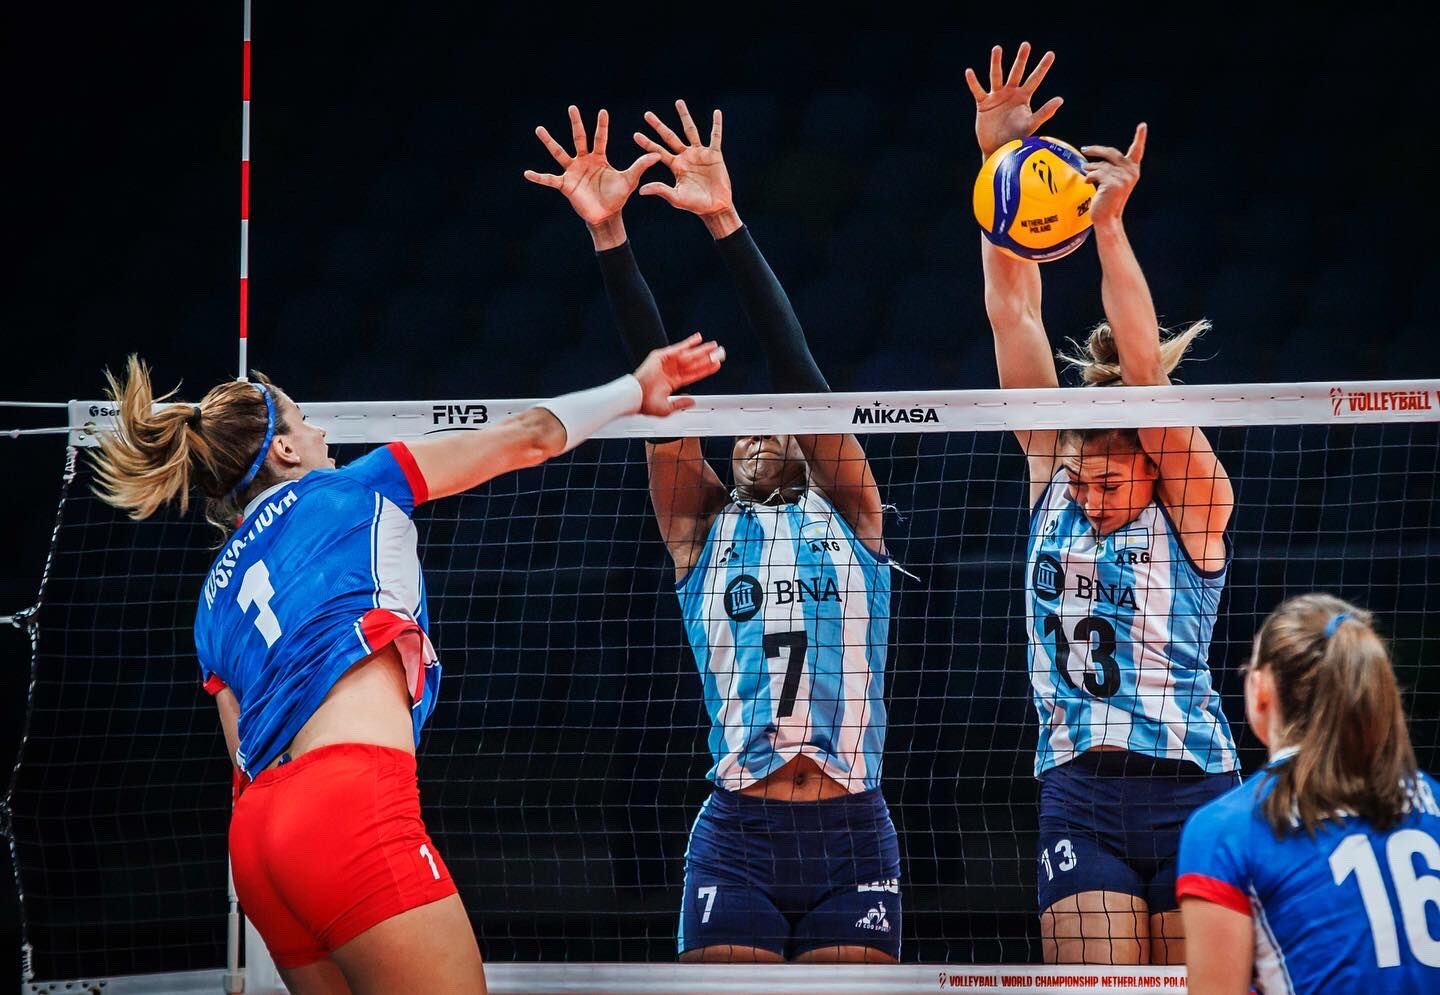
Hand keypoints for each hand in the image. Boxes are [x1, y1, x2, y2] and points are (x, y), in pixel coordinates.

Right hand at [523, 105, 659, 227]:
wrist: (606, 216)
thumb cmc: (618, 197)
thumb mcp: (630, 180)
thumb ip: (641, 166)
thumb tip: (657, 155)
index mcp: (599, 158)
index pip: (600, 138)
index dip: (602, 125)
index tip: (602, 111)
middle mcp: (584, 161)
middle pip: (579, 138)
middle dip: (576, 123)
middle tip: (572, 107)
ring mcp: (573, 172)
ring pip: (559, 153)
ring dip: (549, 141)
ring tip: (539, 129)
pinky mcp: (565, 185)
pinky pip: (549, 180)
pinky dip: (539, 177)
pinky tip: (527, 173)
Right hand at [633, 333, 725, 416]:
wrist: (635, 397)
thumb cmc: (645, 404)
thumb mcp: (668, 408)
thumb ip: (681, 404)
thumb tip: (691, 402)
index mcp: (672, 382)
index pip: (693, 374)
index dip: (705, 369)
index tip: (716, 365)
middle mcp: (670, 371)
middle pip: (693, 363)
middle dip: (707, 358)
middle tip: (719, 353)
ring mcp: (666, 363)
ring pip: (688, 355)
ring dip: (701, 350)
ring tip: (713, 346)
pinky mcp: (660, 357)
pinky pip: (677, 348)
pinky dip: (688, 343)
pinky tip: (697, 339)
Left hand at [634, 100, 734, 220]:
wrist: (715, 207)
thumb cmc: (695, 205)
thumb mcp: (676, 198)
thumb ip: (660, 190)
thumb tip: (640, 190)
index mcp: (675, 166)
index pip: (658, 151)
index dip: (647, 143)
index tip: (635, 134)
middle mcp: (685, 156)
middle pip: (669, 137)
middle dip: (658, 126)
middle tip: (647, 114)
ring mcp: (700, 154)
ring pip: (691, 130)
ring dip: (684, 116)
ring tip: (678, 102)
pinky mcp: (714, 155)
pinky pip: (716, 136)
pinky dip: (717, 124)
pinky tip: (717, 112)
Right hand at [964, 42, 1063, 158]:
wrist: (998, 149)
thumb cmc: (1016, 138)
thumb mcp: (1031, 124)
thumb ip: (1045, 112)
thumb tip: (1060, 99)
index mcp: (1023, 97)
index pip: (1035, 79)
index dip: (1043, 67)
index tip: (1051, 54)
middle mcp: (1010, 93)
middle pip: (1016, 72)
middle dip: (1021, 59)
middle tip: (1026, 45)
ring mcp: (996, 97)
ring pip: (996, 76)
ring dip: (996, 62)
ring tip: (997, 49)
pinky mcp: (983, 104)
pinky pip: (978, 90)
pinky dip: (973, 82)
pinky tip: (969, 72)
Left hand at [1082, 123, 1146, 225]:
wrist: (1107, 218)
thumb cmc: (1107, 199)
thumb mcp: (1112, 181)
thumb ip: (1108, 169)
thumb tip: (1088, 162)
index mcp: (1133, 170)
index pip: (1137, 151)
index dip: (1140, 137)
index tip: (1143, 125)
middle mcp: (1130, 172)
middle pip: (1111, 153)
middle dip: (1096, 150)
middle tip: (1084, 149)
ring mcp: (1122, 178)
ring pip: (1100, 165)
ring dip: (1090, 168)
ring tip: (1085, 172)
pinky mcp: (1112, 183)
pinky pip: (1095, 173)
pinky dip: (1089, 177)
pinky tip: (1088, 182)